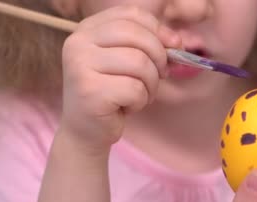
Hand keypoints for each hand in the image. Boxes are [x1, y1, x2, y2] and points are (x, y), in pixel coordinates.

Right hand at [60, 5, 180, 151]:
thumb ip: (151, 46)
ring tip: (139, 95)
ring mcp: (80, 65)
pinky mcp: (89, 90)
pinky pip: (135, 89)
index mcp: (88, 29)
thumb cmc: (113, 93)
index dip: (158, 29)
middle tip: (157, 78)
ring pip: (140, 63)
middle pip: (138, 36)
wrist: (87, 131)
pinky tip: (126, 107)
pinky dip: (140, 101)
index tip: (173, 47)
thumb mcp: (131, 63)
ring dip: (150, 84)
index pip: (131, 14)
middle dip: (159, 59)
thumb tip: (178, 41)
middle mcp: (79, 42)